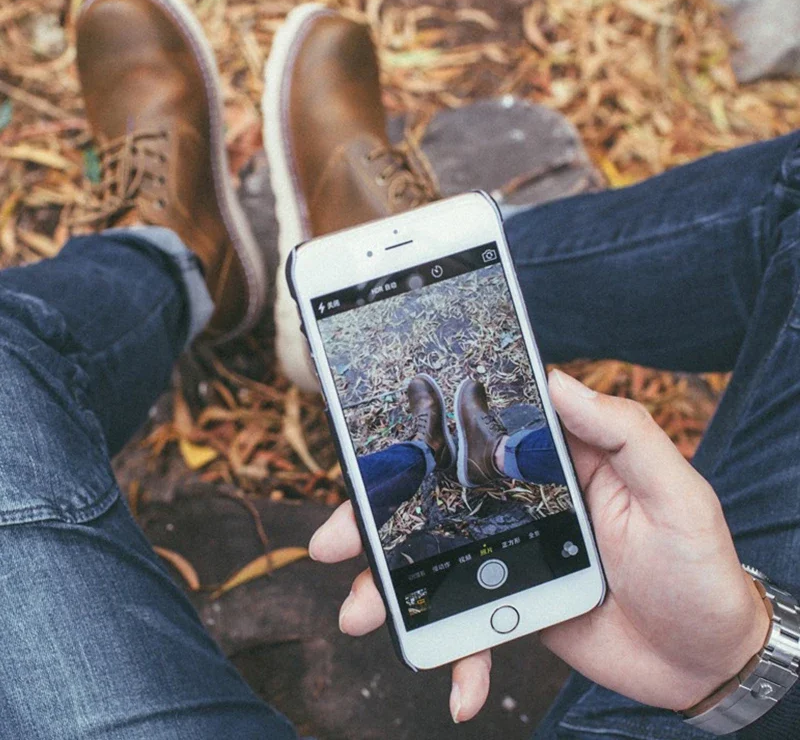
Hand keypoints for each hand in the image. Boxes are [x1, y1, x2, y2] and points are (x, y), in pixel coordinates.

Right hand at [309, 370, 769, 720]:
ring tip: (361, 615)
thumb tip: (556, 379)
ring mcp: (517, 555)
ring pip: (440, 564)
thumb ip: (621, 431)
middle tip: (331, 541)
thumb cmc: (699, 564)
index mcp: (555, 461)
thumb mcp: (674, 490)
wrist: (707, 656)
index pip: (476, 438)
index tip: (367, 456)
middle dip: (379, 521)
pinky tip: (458, 687)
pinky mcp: (518, 604)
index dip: (419, 443)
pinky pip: (474, 627)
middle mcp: (526, 501)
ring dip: (395, 591)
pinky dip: (460, 657)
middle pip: (438, 501)